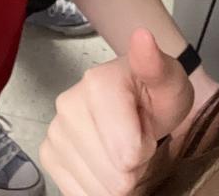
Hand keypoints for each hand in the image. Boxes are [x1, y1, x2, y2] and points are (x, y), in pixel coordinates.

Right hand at [39, 29, 193, 195]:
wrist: (137, 100)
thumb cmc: (154, 93)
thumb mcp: (169, 81)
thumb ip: (157, 65)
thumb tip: (143, 39)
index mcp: (97, 83)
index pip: (128, 155)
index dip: (146, 149)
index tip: (146, 127)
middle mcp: (68, 104)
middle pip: (114, 176)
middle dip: (132, 166)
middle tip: (135, 137)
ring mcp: (55, 131)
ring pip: (98, 189)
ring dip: (116, 177)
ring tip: (121, 147)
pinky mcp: (49, 155)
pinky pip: (80, 194)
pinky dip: (98, 185)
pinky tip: (104, 159)